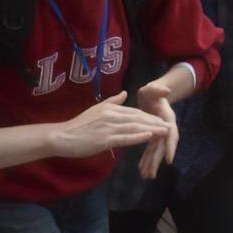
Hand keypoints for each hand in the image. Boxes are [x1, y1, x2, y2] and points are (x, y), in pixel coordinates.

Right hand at [51, 93, 171, 160]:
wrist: (63, 136)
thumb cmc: (78, 125)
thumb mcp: (96, 109)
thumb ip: (112, 102)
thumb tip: (125, 93)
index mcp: (110, 109)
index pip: (134, 112)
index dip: (148, 116)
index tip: (161, 119)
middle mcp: (112, 116)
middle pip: (138, 118)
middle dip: (155, 122)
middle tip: (169, 125)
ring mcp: (109, 128)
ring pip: (134, 127)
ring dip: (152, 129)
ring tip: (165, 131)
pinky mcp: (105, 139)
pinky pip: (125, 138)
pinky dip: (138, 136)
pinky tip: (149, 137)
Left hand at [135, 82, 179, 178]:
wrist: (152, 95)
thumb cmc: (153, 92)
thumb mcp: (153, 89)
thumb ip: (158, 90)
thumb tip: (166, 90)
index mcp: (167, 118)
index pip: (171, 134)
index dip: (170, 147)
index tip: (169, 159)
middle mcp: (165, 128)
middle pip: (162, 146)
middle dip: (157, 160)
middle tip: (152, 174)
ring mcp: (159, 134)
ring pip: (156, 150)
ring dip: (151, 163)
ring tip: (146, 175)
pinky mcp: (153, 137)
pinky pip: (150, 149)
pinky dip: (146, 159)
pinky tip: (141, 170)